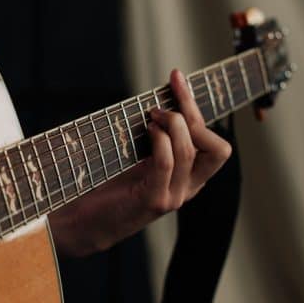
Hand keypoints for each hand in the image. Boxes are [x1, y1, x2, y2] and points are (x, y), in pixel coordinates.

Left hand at [49, 69, 231, 256]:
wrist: (86, 223)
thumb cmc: (109, 187)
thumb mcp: (141, 157)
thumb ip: (158, 138)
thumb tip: (162, 98)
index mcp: (190, 178)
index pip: (215, 143)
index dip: (197, 107)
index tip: (176, 79)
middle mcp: (188, 188)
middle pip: (218, 148)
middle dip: (192, 114)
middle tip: (162, 102)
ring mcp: (173, 196)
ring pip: (190, 150)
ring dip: (171, 124)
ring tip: (150, 117)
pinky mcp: (153, 200)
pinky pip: (167, 162)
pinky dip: (160, 141)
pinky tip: (147, 131)